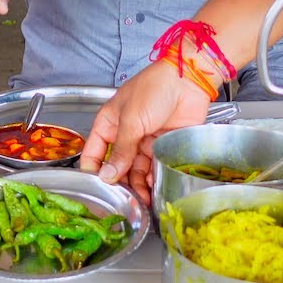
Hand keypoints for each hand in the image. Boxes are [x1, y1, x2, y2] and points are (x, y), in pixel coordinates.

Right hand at [78, 63, 210, 204]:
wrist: (188, 81)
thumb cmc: (154, 88)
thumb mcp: (131, 120)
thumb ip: (120, 150)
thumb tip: (107, 175)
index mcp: (109, 123)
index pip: (94, 152)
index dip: (93, 170)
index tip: (97, 189)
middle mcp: (125, 135)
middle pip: (116, 166)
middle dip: (119, 183)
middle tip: (123, 200)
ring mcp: (144, 141)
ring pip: (136, 170)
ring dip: (137, 185)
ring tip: (140, 199)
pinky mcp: (163, 146)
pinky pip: (154, 167)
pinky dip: (152, 179)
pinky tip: (152, 188)